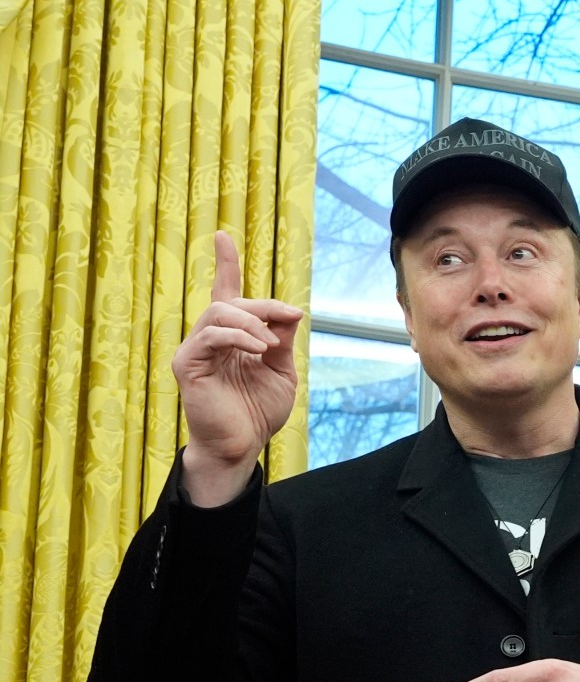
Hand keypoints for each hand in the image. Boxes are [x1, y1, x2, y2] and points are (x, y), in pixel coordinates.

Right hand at [171, 230, 304, 504]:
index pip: (224, 292)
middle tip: (290, 317)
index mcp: (230, 337)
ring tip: (270, 344)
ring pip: (218, 313)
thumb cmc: (258, 411)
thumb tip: (289, 313)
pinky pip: (211, 336)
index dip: (224, 263)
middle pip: (231, 301)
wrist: (243, 445)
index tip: (222, 236)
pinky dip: (239, 337)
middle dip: (265, 305)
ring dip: (252, 322)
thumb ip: (282, 341)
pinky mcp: (188, 365)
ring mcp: (195, 350)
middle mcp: (208, 338)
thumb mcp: (281, 371)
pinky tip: (258, 349)